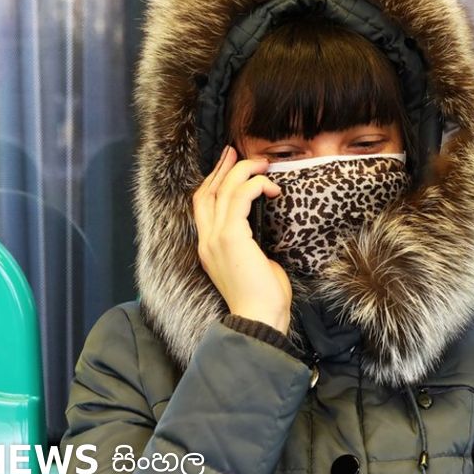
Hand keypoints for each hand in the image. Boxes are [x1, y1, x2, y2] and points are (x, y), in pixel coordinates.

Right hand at [192, 145, 292, 333]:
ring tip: (263, 165)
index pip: (203, 205)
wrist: (259, 320)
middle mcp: (206, 240)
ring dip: (244, 172)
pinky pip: (240, 198)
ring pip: (223, 191)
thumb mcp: (253, 264)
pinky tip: (270, 187)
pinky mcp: (231, 238)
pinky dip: (254, 186)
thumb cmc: (263, 298)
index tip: (228, 164)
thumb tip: (262, 229)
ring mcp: (216, 238)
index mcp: (208, 248)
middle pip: (207, 192)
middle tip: (238, 152)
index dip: (214, 181)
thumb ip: (250, 245)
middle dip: (223, 168)